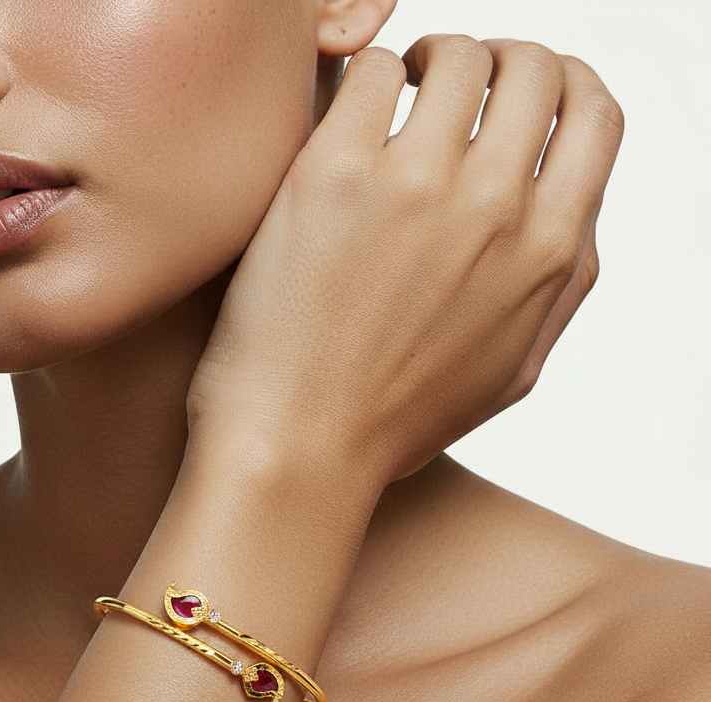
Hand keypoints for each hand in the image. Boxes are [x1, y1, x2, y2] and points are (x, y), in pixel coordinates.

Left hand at [188, 35, 623, 487]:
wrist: (297, 449)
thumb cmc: (396, 420)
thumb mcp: (513, 369)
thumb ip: (561, 283)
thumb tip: (576, 211)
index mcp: (548, 251)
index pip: (596, 113)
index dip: (566, 86)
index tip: (524, 93)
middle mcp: (494, 207)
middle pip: (532, 68)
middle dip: (502, 61)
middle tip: (456, 83)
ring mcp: (414, 185)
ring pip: (455, 58)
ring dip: (433, 61)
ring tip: (401, 89)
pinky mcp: (331, 176)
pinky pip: (372, 72)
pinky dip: (368, 80)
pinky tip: (348, 119)